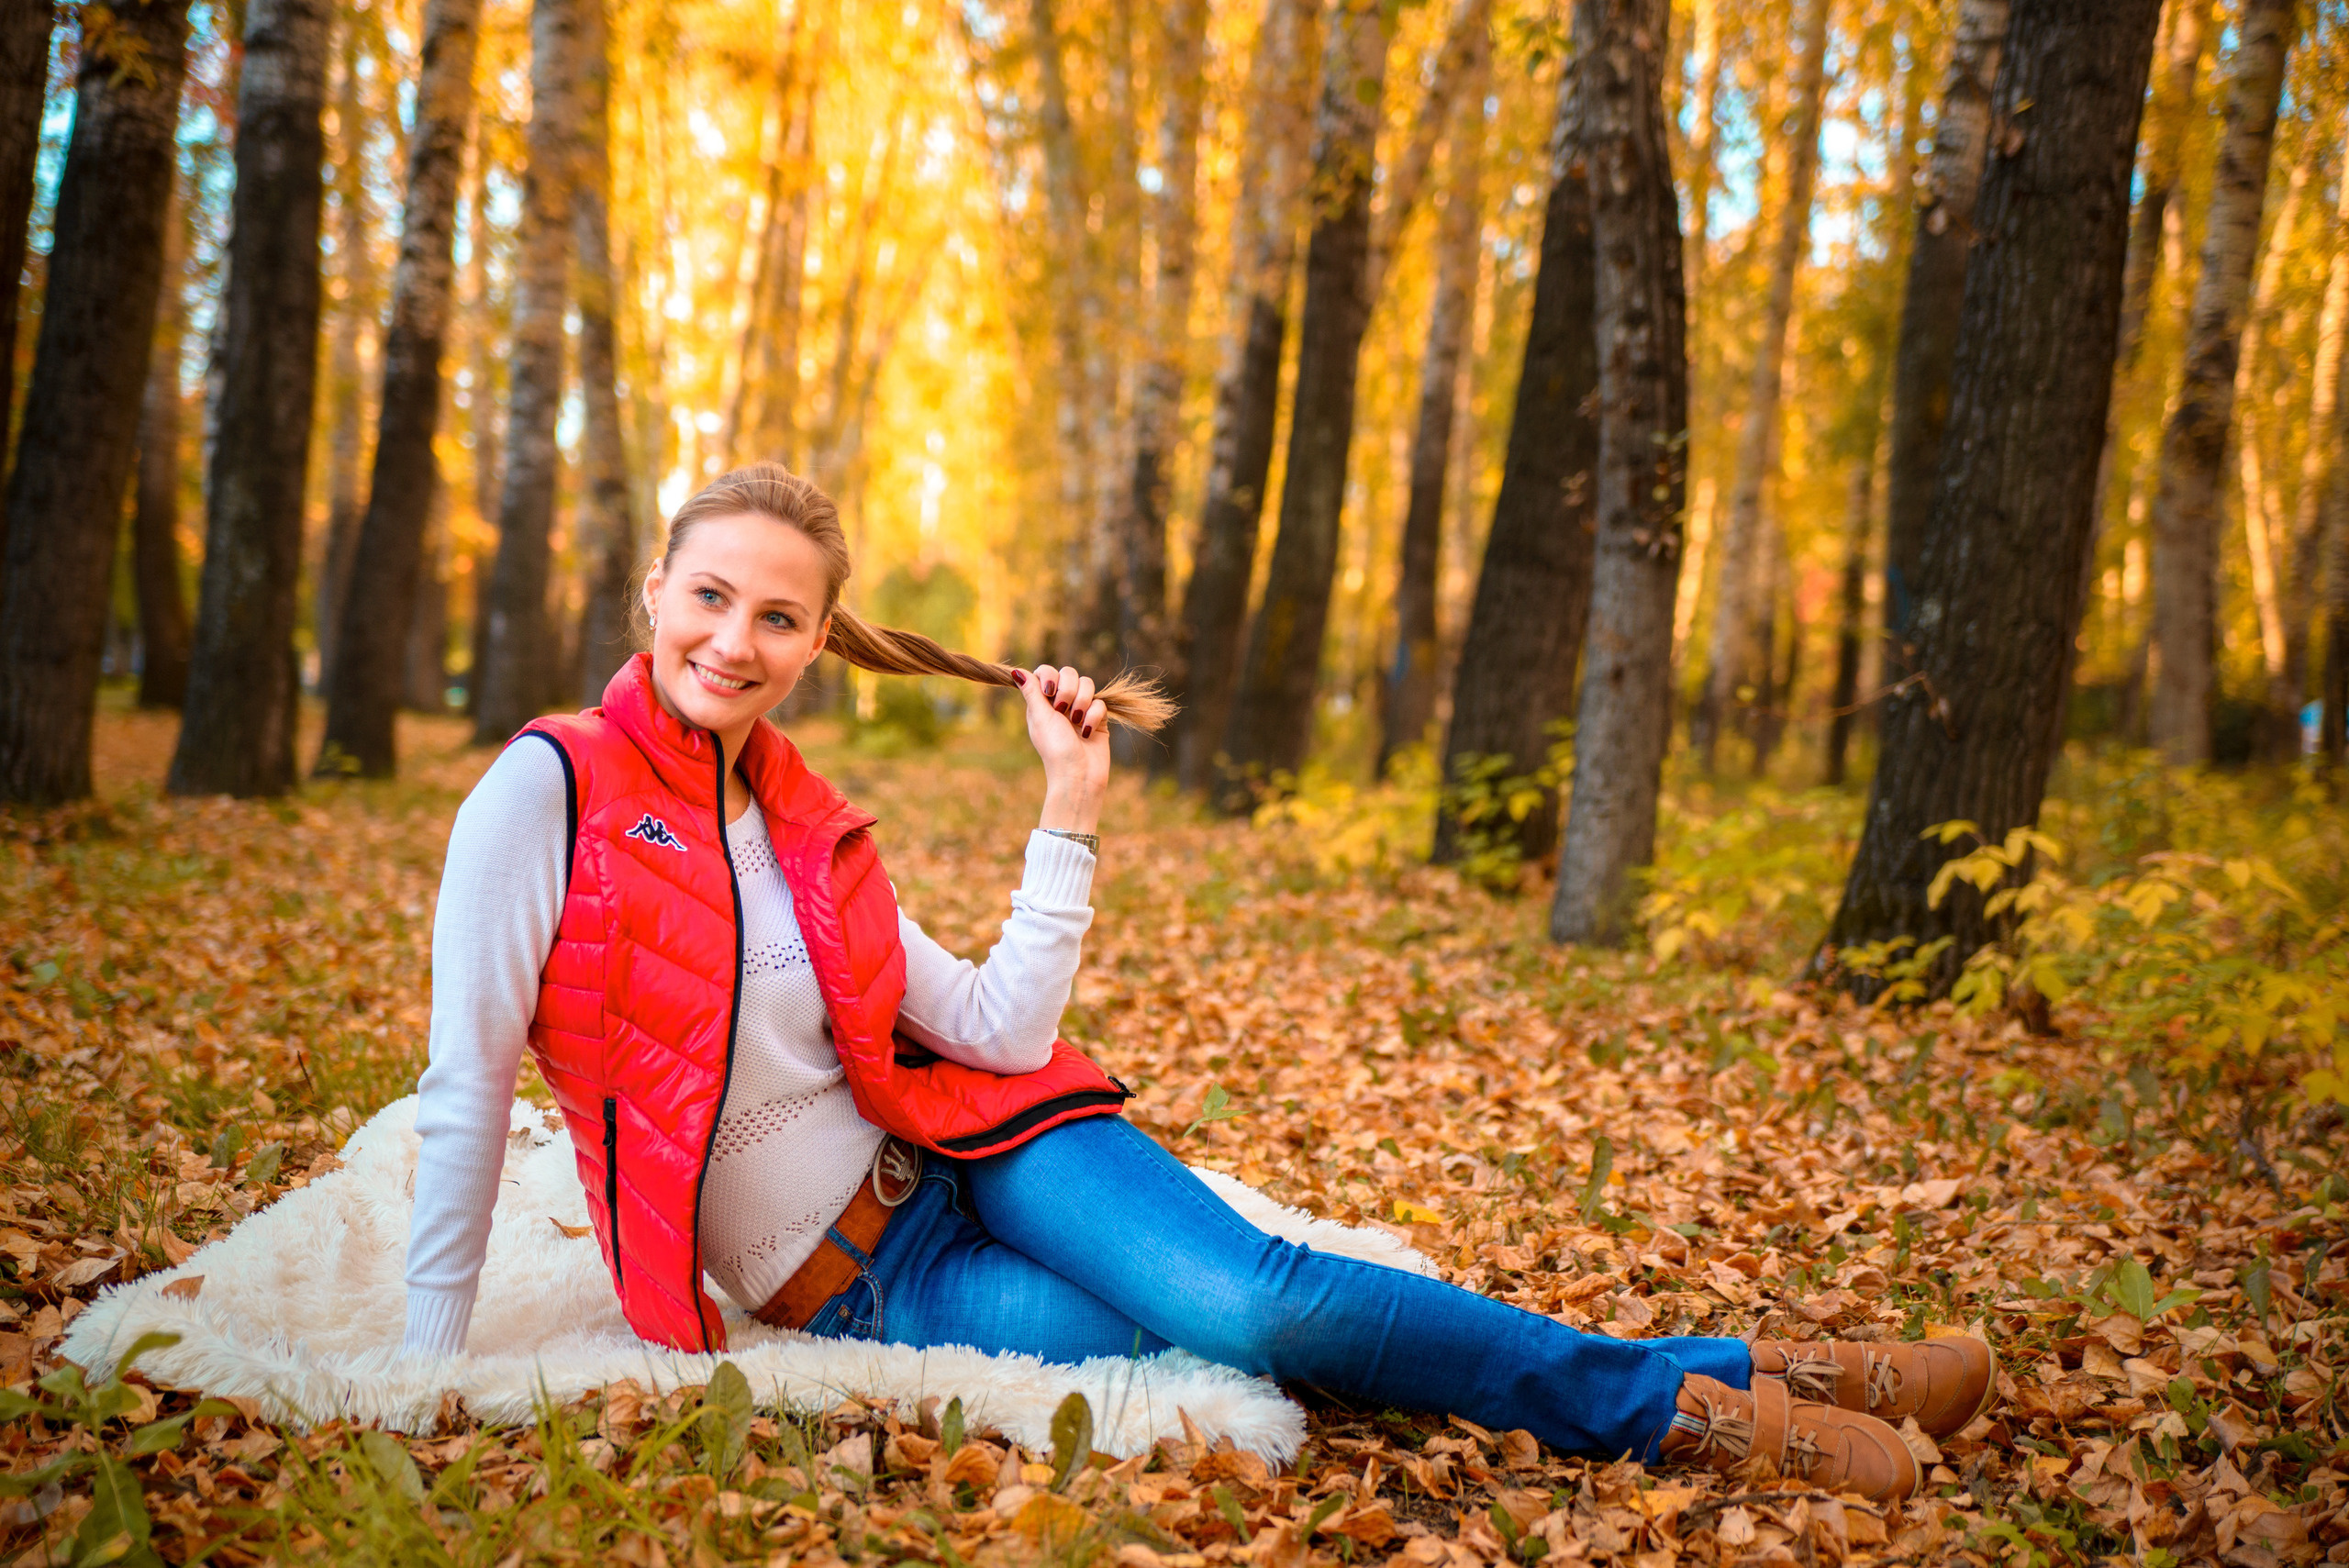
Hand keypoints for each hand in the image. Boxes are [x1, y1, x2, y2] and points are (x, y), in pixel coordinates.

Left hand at [1019, 664, 1108, 833]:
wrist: (1079, 775)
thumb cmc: (1055, 749)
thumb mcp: (1040, 718)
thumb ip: (1031, 692)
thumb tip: (1016, 670)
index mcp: (1042, 702)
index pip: (1046, 672)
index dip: (1049, 676)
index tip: (1049, 692)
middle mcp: (1061, 703)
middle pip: (1069, 673)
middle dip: (1068, 689)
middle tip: (1063, 710)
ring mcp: (1080, 709)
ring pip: (1087, 684)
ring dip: (1082, 702)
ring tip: (1076, 721)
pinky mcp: (1098, 719)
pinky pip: (1100, 702)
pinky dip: (1094, 716)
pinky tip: (1087, 731)